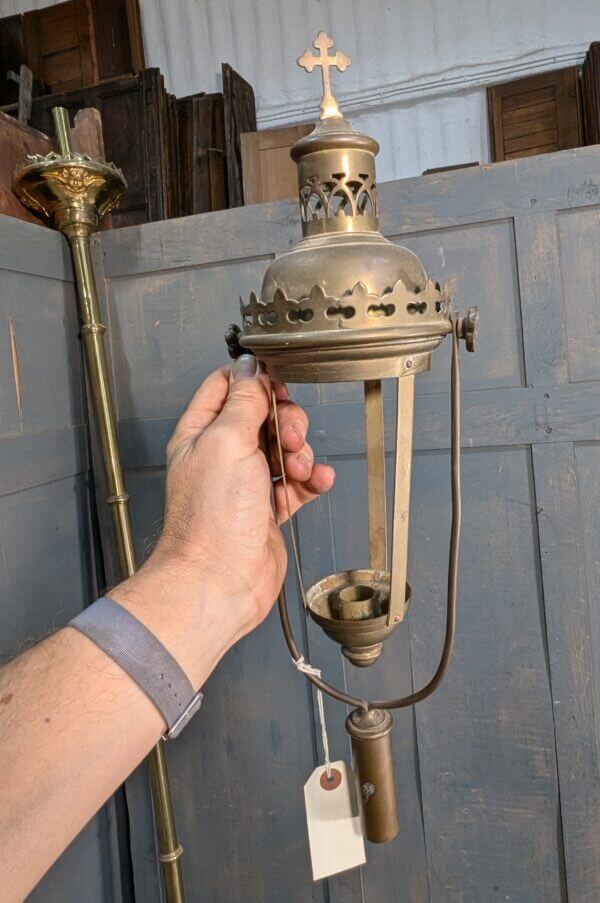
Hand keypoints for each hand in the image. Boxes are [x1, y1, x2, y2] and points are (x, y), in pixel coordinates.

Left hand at [126, 355, 333, 658]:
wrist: (221, 579)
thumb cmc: (211, 519)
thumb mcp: (227, 441)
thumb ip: (243, 401)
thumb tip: (250, 368)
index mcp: (201, 433)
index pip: (226, 387)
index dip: (255, 381)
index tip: (277, 385)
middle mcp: (222, 455)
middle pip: (264, 417)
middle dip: (286, 422)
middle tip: (288, 438)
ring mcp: (246, 482)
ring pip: (285, 449)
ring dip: (301, 454)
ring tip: (298, 471)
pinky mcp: (268, 508)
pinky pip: (298, 484)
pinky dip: (312, 480)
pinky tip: (317, 482)